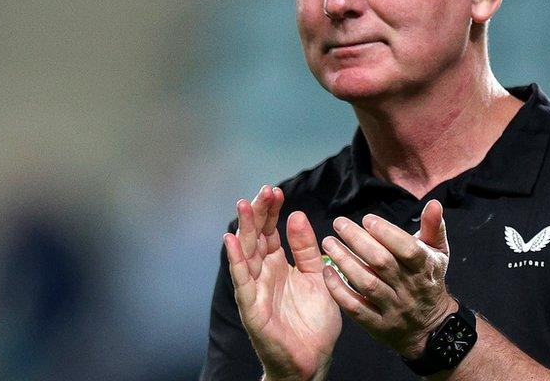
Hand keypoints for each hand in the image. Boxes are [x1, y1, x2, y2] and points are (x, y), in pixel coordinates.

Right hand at [224, 185, 341, 380]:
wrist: (313, 360)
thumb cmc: (313, 322)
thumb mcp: (317, 277)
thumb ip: (307, 249)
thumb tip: (296, 216)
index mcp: (279, 266)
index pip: (271, 232)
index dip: (272, 211)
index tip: (276, 190)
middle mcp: (264, 274)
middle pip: (257, 237)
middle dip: (259, 213)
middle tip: (264, 190)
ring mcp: (256, 290)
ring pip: (247, 254)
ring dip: (245, 229)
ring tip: (244, 205)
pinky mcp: (252, 308)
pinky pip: (243, 281)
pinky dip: (237, 261)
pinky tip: (232, 241)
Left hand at [320, 199, 456, 358]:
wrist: (430, 327)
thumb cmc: (428, 280)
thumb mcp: (438, 254)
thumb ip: (433, 227)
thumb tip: (433, 203)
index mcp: (425, 268)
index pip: (407, 249)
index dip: (386, 233)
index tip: (367, 219)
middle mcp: (409, 288)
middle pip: (382, 263)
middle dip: (358, 241)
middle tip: (339, 224)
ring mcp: (393, 309)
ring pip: (367, 284)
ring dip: (345, 262)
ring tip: (329, 243)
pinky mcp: (378, 326)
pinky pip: (356, 308)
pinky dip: (339, 291)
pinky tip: (326, 273)